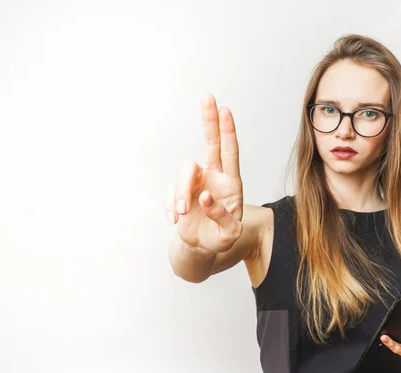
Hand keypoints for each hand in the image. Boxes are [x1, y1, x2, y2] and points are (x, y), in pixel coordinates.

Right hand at [164, 94, 243, 253]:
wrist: (201, 247)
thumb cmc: (220, 238)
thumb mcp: (229, 234)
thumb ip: (222, 217)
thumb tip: (205, 197)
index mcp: (230, 184)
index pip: (230, 153)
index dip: (227, 132)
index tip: (225, 111)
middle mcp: (213, 177)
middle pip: (210, 143)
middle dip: (209, 120)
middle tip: (207, 97)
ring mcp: (194, 183)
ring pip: (184, 172)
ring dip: (181, 192)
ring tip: (182, 213)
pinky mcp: (178, 192)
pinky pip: (170, 190)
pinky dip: (170, 205)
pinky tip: (174, 220)